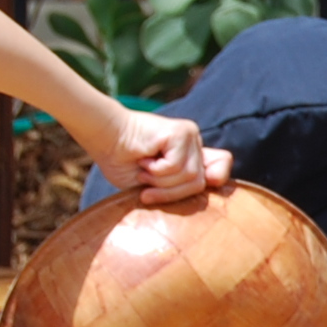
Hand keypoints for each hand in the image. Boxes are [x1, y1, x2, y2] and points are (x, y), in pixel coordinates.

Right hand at [95, 108, 230, 205]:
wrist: (103, 140)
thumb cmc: (123, 163)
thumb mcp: (153, 184)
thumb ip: (179, 185)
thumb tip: (212, 181)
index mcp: (190, 155)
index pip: (222, 163)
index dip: (216, 177)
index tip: (194, 184)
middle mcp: (194, 143)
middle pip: (199, 183)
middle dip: (171, 193)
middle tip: (146, 188)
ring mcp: (189, 136)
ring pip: (189, 176)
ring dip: (160, 182)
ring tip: (143, 170)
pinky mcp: (181, 132)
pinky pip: (177, 166)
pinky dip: (157, 171)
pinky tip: (144, 159)